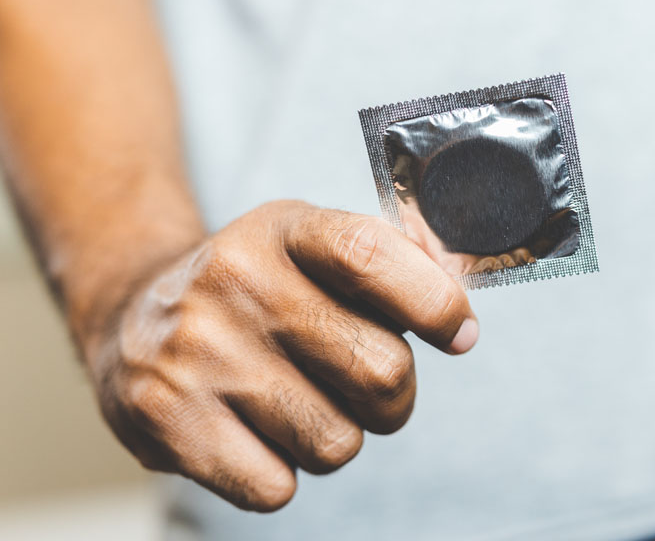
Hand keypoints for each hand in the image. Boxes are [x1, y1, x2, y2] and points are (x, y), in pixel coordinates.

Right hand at [82, 200, 478, 510]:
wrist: (131, 319)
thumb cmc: (257, 287)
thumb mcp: (312, 243)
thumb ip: (392, 262)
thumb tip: (462, 304)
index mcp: (284, 230)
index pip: (371, 255)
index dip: (434, 302)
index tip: (460, 334)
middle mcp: (235, 283)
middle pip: (379, 369)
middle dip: (395, 394)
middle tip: (369, 385)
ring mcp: (196, 353)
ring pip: (337, 442)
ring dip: (337, 436)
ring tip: (298, 403)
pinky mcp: (168, 420)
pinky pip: (277, 486)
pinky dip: (281, 473)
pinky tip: (255, 433)